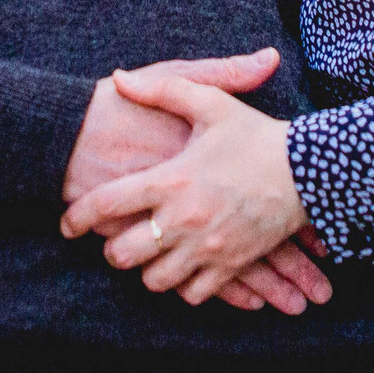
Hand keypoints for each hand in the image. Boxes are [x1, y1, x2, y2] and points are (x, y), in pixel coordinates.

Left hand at [60, 71, 310, 306]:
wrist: (308, 170)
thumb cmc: (255, 134)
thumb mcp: (210, 103)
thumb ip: (162, 89)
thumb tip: (120, 78)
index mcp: (171, 179)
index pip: (107, 204)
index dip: (76, 217)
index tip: (65, 224)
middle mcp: (183, 219)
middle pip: (123, 255)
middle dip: (112, 250)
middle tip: (114, 240)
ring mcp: (207, 246)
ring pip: (154, 281)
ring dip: (147, 270)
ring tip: (149, 254)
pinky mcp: (230, 264)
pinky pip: (193, 294)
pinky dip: (183, 286)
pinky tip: (182, 268)